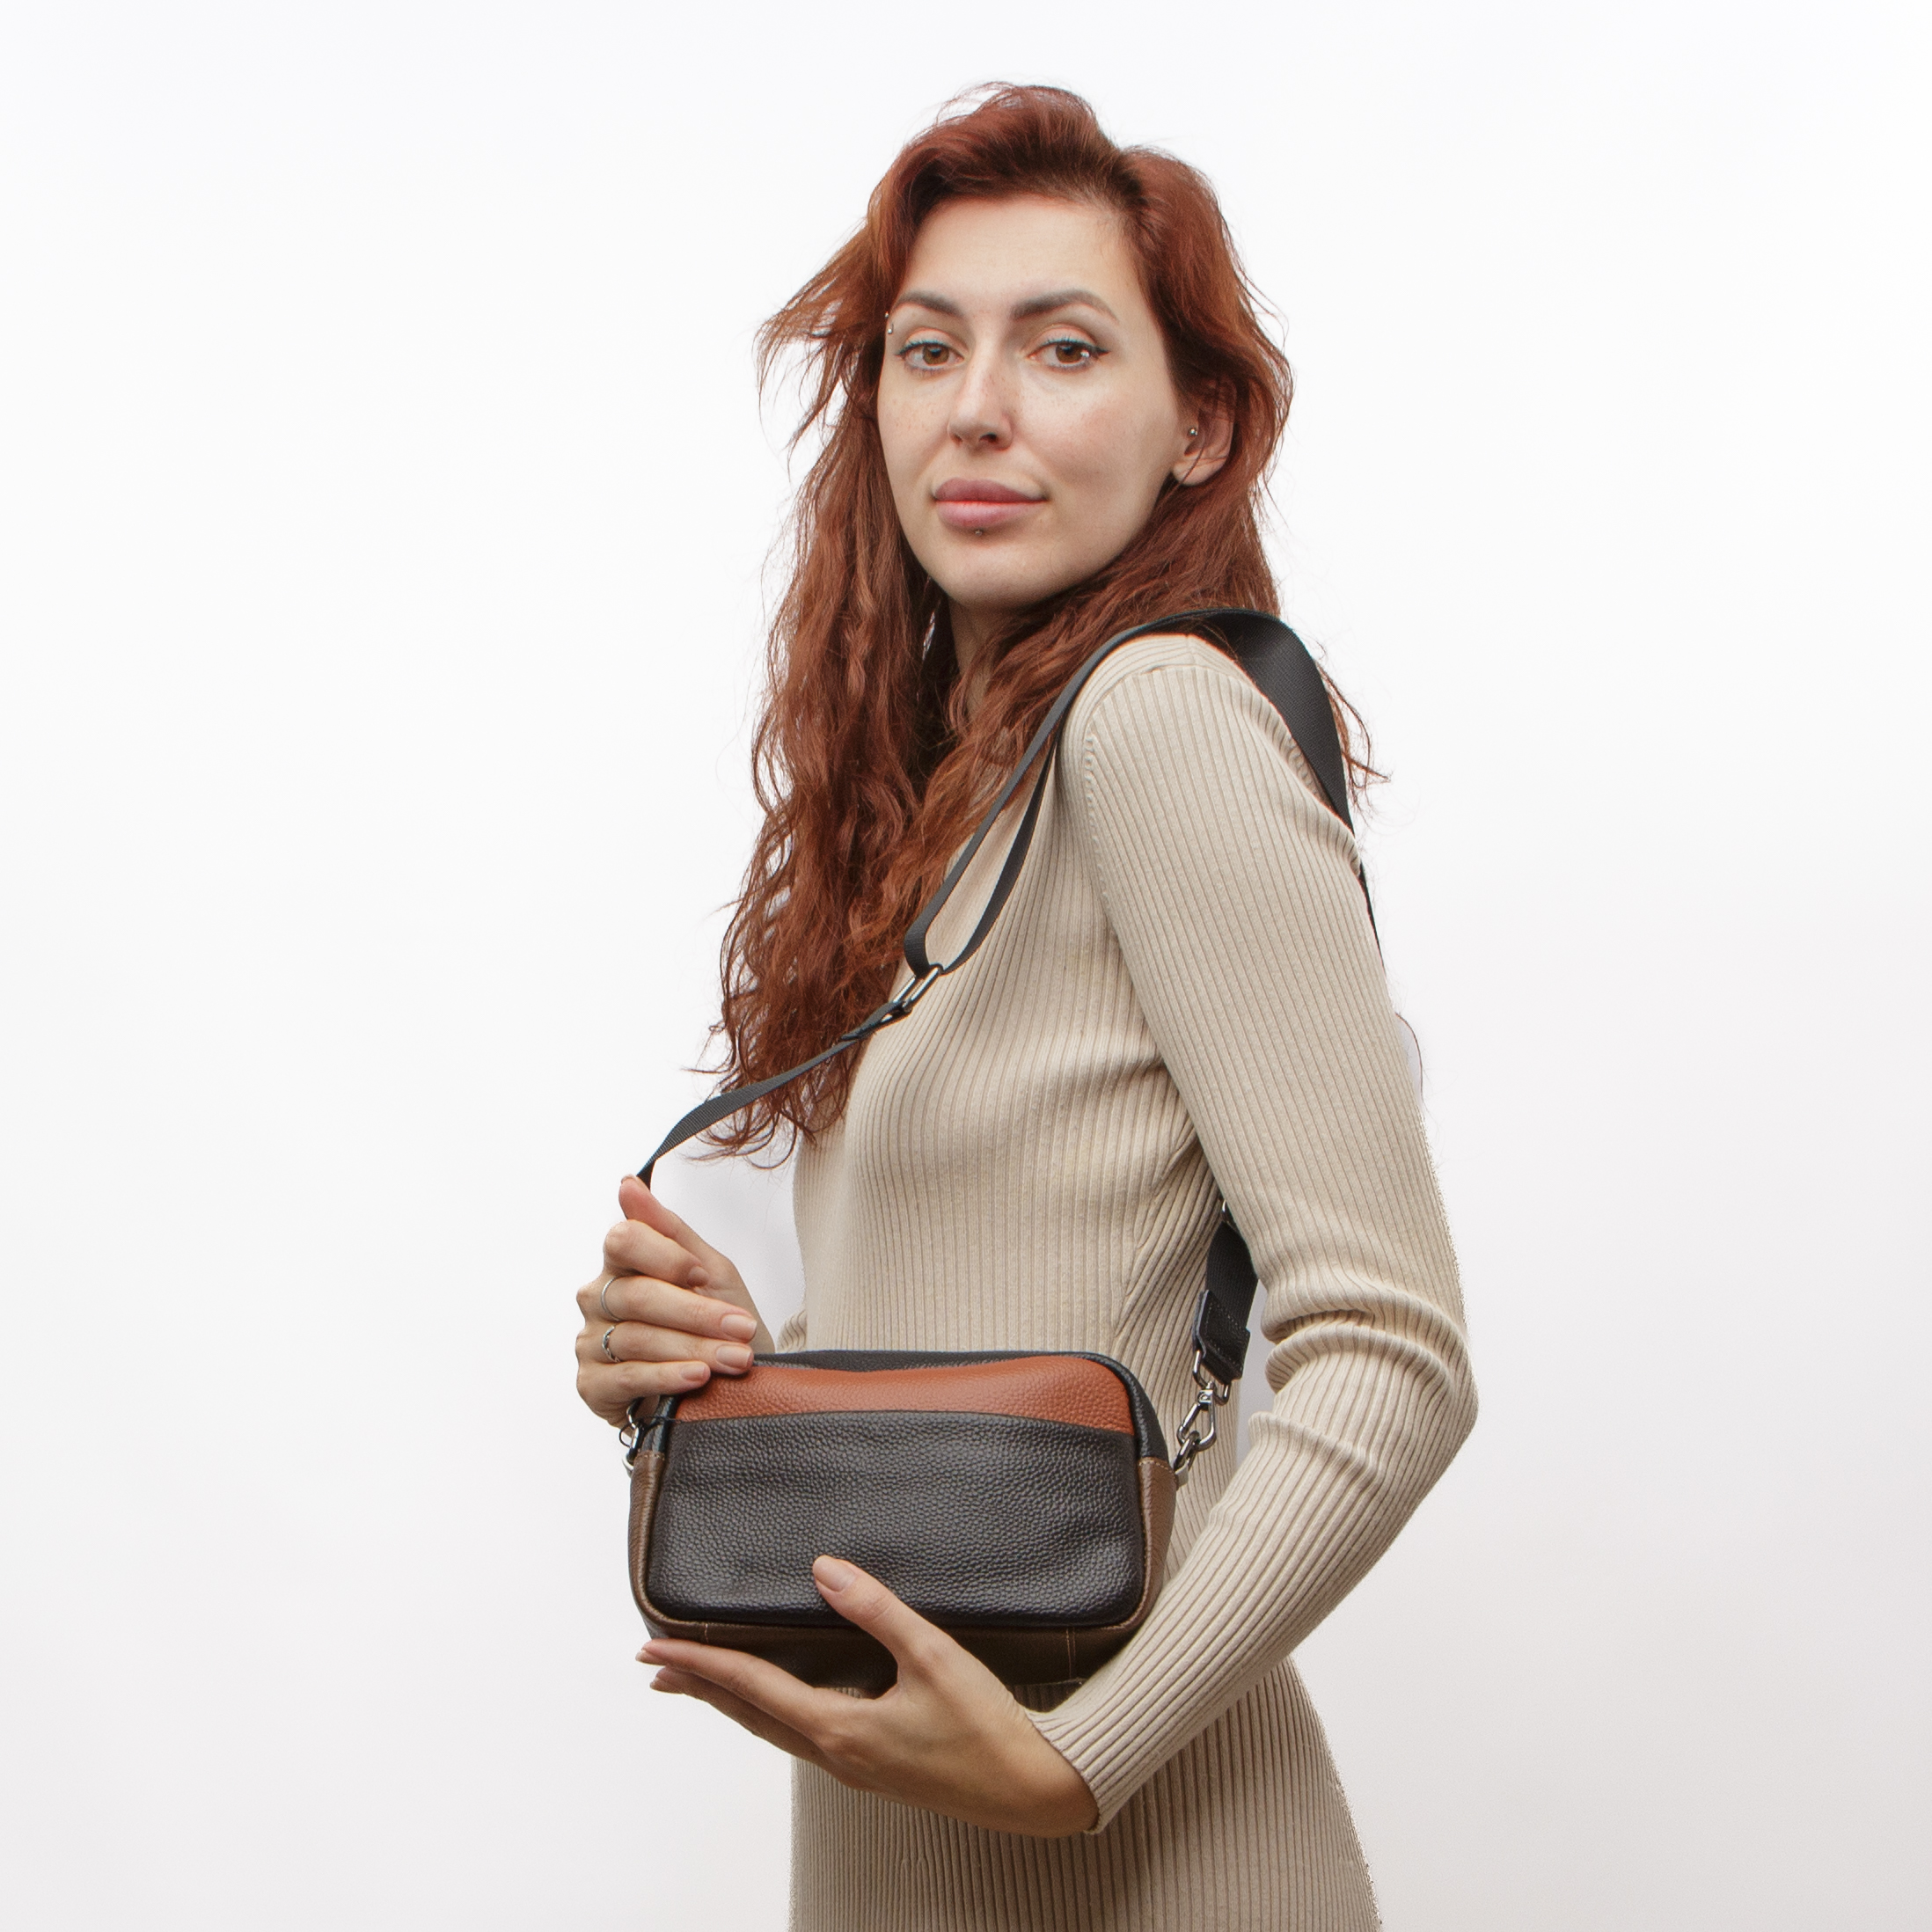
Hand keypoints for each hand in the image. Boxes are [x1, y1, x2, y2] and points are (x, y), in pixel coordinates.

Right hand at [574, 1177, 771, 1427]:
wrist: (732, 1382)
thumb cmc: (719, 1321)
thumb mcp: (710, 1272)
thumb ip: (670, 1229)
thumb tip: (627, 1183)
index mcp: (622, 1263)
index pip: (623, 1241)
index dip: (666, 1258)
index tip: (703, 1276)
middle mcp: (598, 1299)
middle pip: (637, 1295)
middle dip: (696, 1313)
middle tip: (740, 1328)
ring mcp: (591, 1342)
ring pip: (637, 1338)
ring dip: (695, 1349)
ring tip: (735, 1357)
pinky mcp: (592, 1386)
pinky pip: (627, 1377)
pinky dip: (668, 1377)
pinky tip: (698, 1377)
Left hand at [640, 1556, 1098, 1838]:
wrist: (1030, 1790)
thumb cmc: (986, 1728)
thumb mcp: (932, 1656)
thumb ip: (877, 1609)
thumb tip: (825, 1570)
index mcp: (840, 1727)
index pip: (752, 1686)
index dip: (702, 1663)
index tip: (658, 1649)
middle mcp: (836, 1753)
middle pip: (749, 1714)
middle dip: (700, 1687)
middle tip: (656, 1666)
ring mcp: (853, 1766)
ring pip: (772, 1729)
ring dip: (731, 1701)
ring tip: (701, 1681)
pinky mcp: (873, 1767)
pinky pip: (801, 1735)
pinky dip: (770, 1712)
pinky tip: (778, 1701)